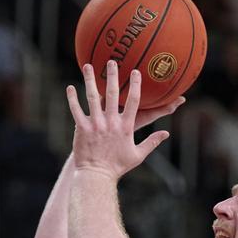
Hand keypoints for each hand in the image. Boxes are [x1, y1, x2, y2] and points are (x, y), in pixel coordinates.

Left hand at [67, 60, 170, 180]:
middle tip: (112, 61)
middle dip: (113, 76)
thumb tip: (166, 134)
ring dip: (90, 81)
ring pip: (92, 98)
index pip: (134, 102)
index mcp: (126, 127)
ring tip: (88, 66)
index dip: (135, 86)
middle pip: (113, 94)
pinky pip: (76, 110)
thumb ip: (152, 142)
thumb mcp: (138, 155)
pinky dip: (72, 98)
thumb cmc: (117, 166)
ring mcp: (95, 124)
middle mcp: (111, 123)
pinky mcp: (82, 128)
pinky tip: (70, 87)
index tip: (136, 72)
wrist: (97, 175)